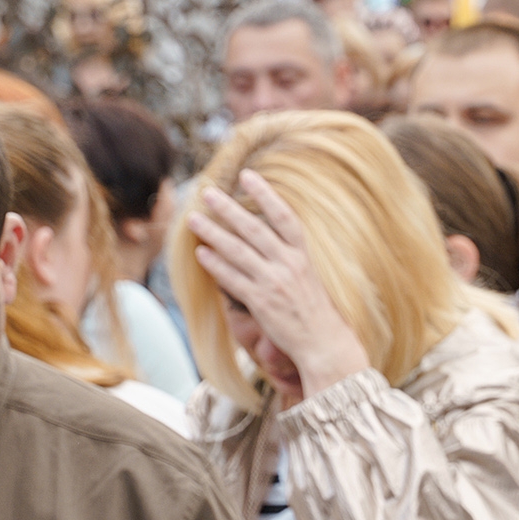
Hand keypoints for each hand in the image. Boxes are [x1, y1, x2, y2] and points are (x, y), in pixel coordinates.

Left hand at [187, 171, 371, 400]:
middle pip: (254, 228)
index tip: (247, 175)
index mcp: (303, 255)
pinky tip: (201, 252)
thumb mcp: (310, 278)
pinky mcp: (261, 302)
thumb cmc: (316, 312)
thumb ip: (288, 258)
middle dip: (228, 208)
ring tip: (194, 219)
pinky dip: (216, 264)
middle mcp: (289, 264)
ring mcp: (274, 282)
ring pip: (237, 251)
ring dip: (213, 232)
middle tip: (207, 193)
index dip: (265, 193)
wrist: (324, 344)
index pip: (284, 216)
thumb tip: (264, 240)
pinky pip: (233, 279)